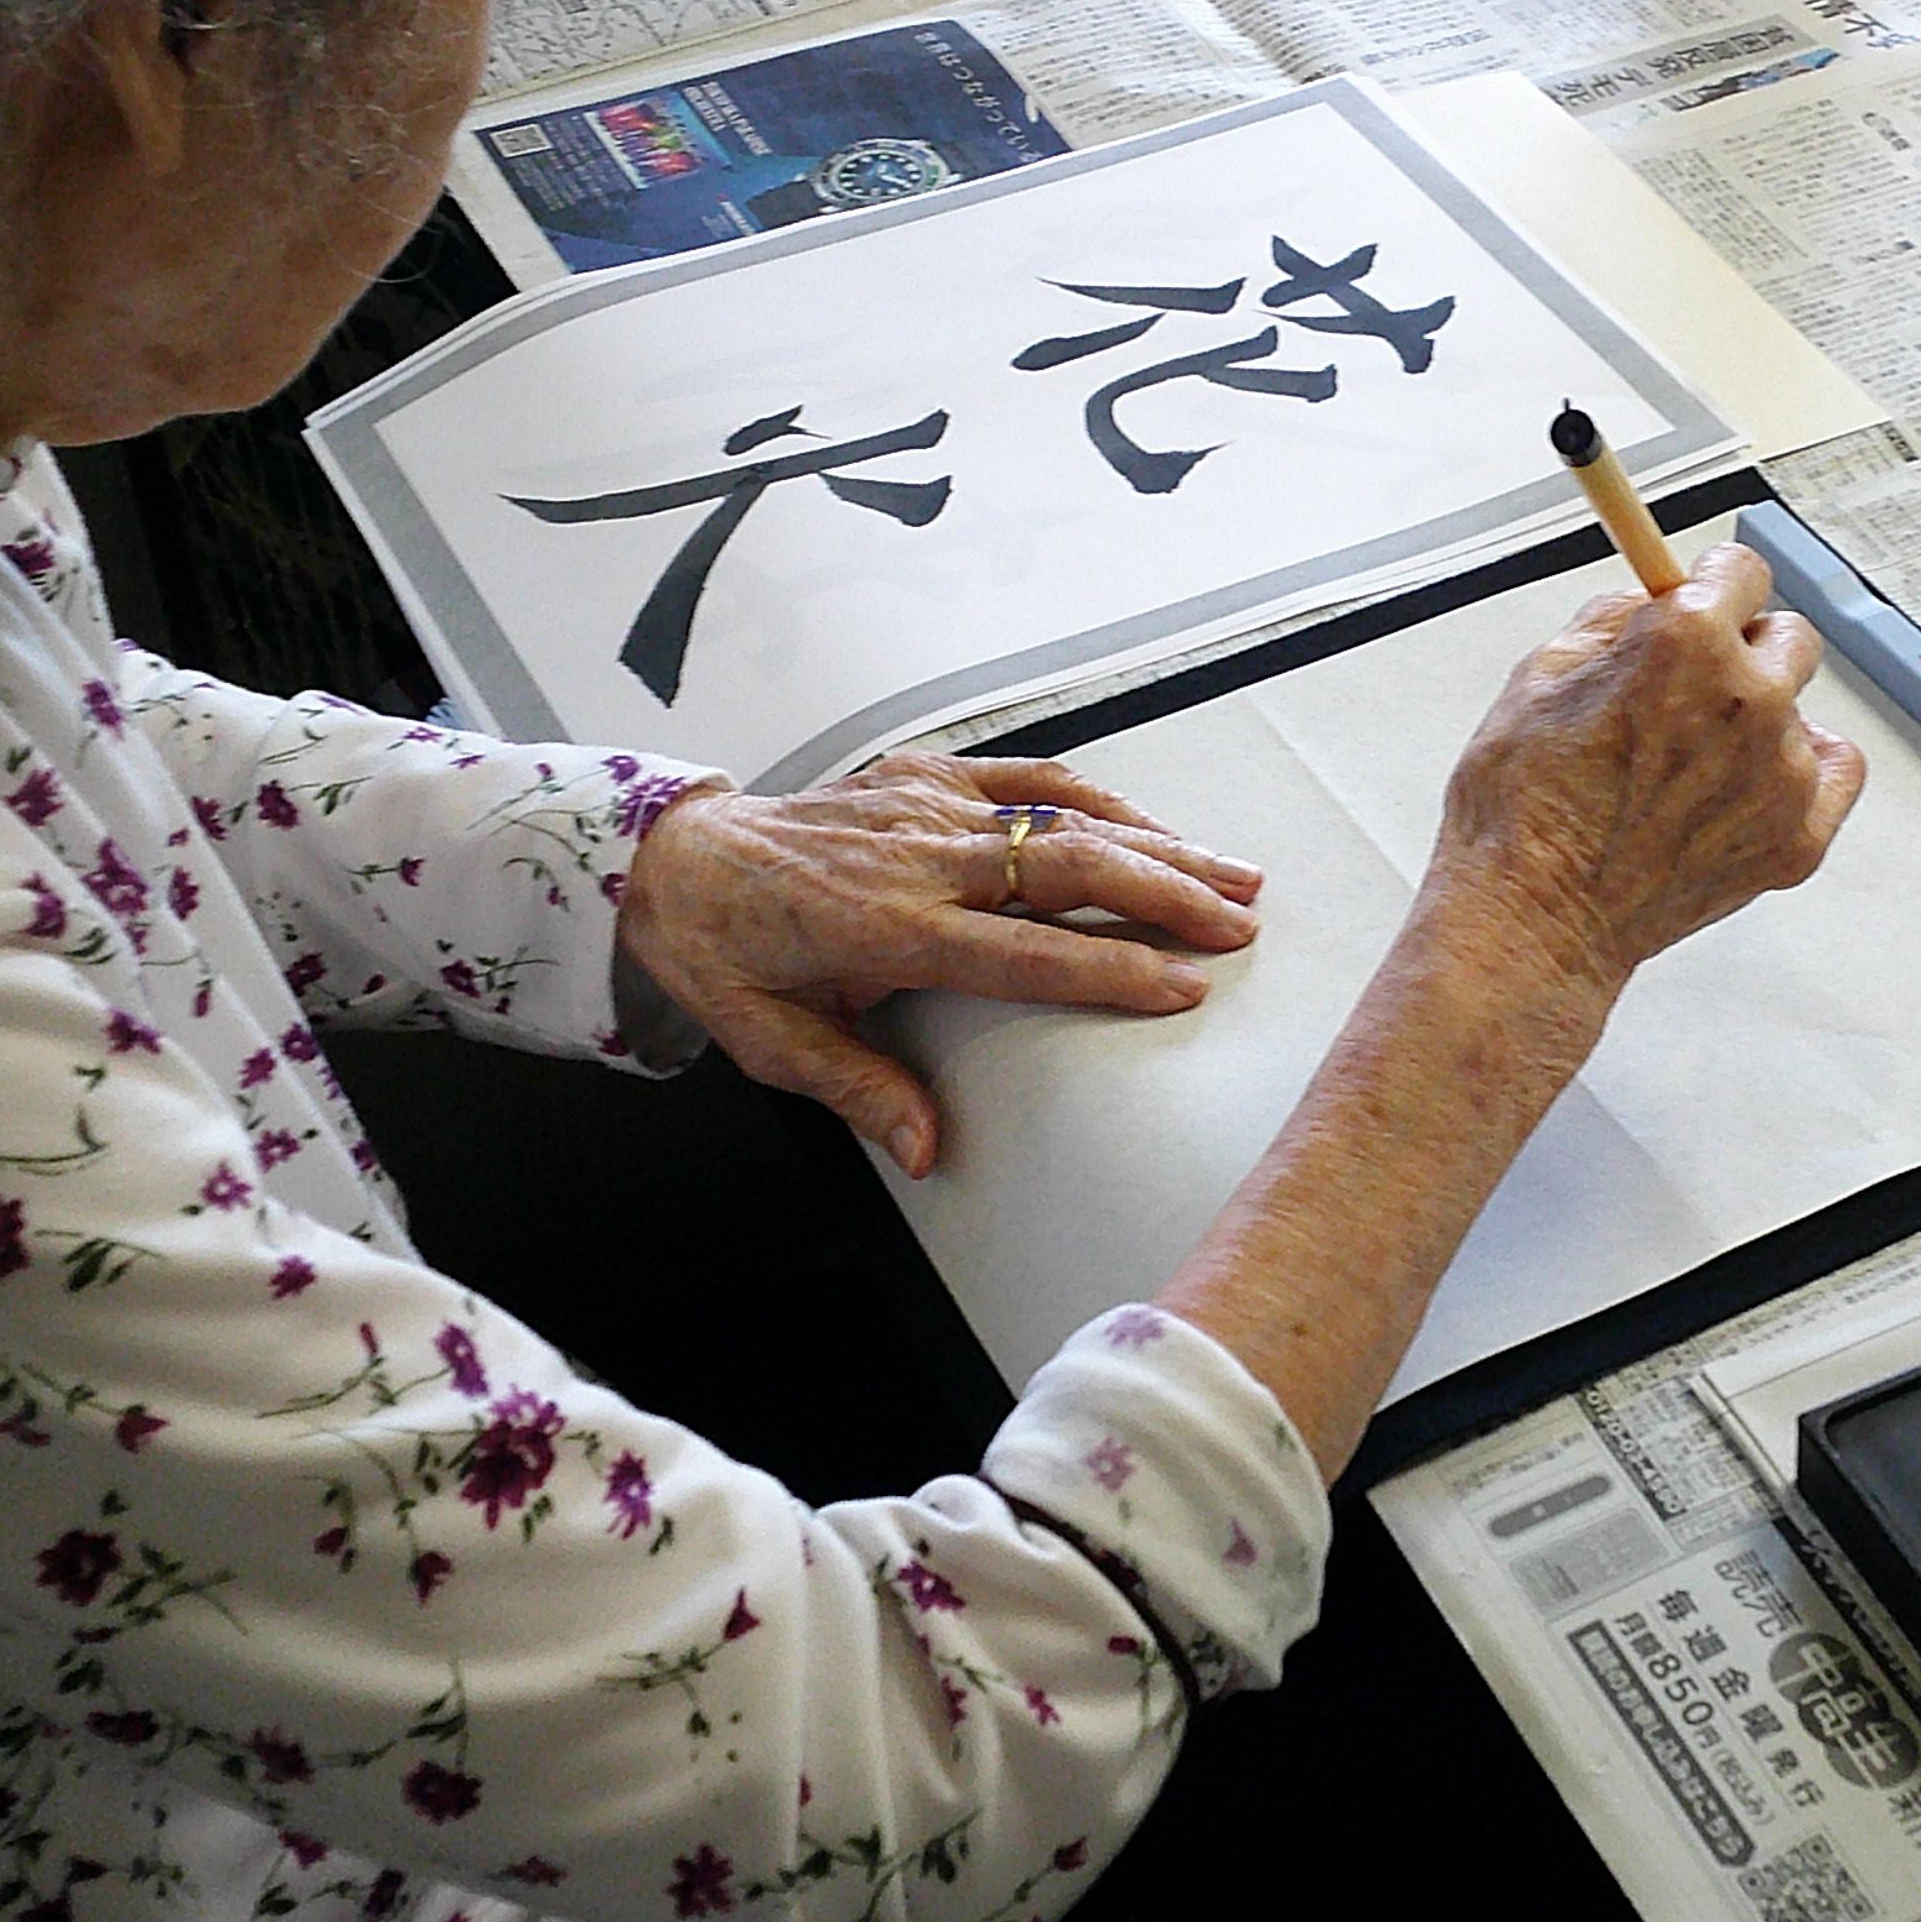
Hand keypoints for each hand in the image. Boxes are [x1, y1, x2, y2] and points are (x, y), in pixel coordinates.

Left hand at [615, 755, 1261, 1177]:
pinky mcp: (927, 772)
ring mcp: (926, 805)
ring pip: (1065, 819)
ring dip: (1158, 846)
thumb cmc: (728, 955)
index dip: (1110, 971)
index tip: (1185, 987)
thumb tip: (929, 1149)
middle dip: (1166, 896)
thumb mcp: (770, 1042)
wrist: (679, 858)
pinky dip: (1102, 800)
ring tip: (1235, 875)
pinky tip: (1155, 826)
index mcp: (884, 929)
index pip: (1023, 954)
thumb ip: (858, 1088)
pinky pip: (1032, 778)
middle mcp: (917, 857)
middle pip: (1066, 871)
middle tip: (1240, 925)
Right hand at [1409, 543, 1866, 1058]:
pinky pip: (1834, 773)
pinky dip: (1801, 773)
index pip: (1744, 570)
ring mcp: (1782, 772)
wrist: (1536, 922)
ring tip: (1690, 766)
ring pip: (1800, 710)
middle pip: (1786, 636)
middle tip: (1692, 687)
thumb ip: (1611, 623)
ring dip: (1757, 722)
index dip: (1715, 583)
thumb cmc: (1523, 814)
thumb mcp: (1538, 676)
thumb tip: (1647, 603)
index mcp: (1686, 642)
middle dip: (1742, 649)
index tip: (1709, 593)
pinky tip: (1747, 785)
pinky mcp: (1799, 837)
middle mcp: (1748, 698)